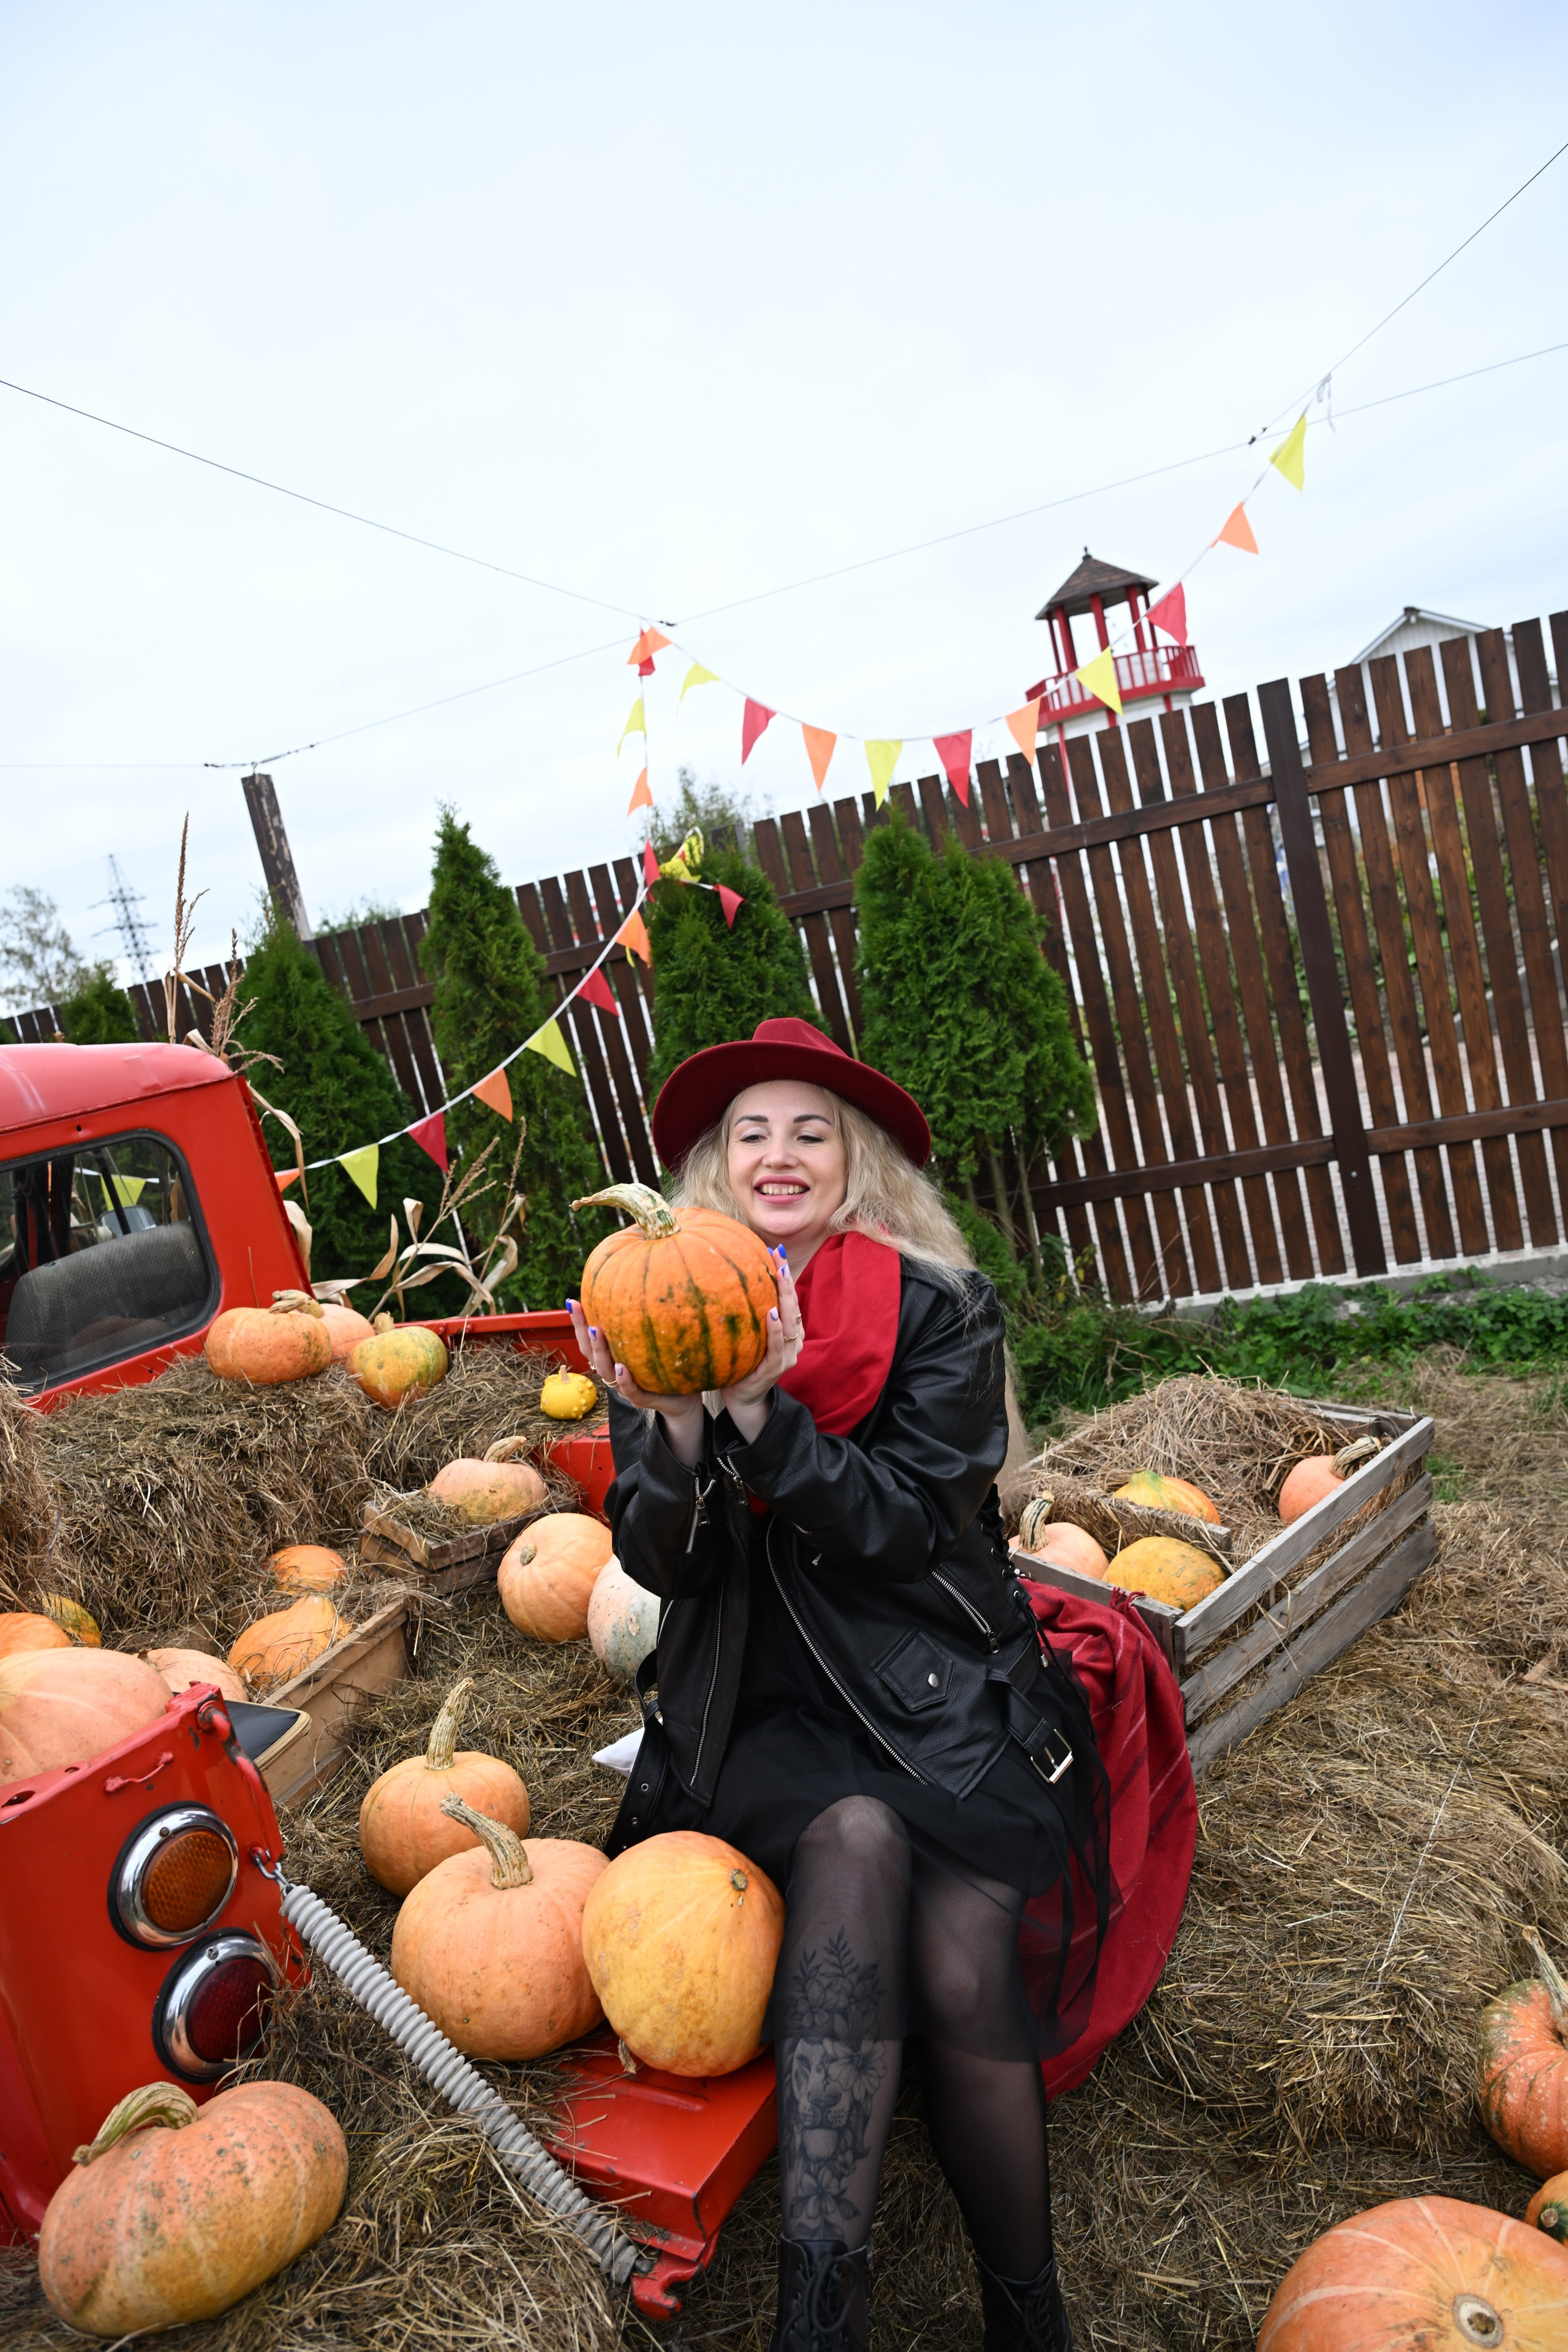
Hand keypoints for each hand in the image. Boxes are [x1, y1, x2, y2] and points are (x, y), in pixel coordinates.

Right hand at [566, 1299, 704, 1463]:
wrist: (685, 1399)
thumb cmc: (665, 1367)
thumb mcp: (651, 1342)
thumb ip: (640, 1324)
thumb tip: (638, 1286)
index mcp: (612, 1359)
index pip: (590, 1340)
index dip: (578, 1323)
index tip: (571, 1301)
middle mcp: (615, 1373)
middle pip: (591, 1355)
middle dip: (583, 1332)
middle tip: (579, 1309)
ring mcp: (627, 1388)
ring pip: (607, 1372)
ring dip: (600, 1351)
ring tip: (596, 1331)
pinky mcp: (643, 1399)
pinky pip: (631, 1391)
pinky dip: (625, 1380)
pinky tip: (622, 1367)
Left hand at [719, 1250, 804, 1440]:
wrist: (741, 1398)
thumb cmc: (740, 1363)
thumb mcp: (743, 1333)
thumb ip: (742, 1311)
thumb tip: (721, 1277)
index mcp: (786, 1329)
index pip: (788, 1297)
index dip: (784, 1274)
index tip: (775, 1250)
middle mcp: (792, 1339)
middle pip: (792, 1304)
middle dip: (786, 1278)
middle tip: (778, 1254)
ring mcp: (787, 1354)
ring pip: (790, 1321)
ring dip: (785, 1297)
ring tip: (780, 1274)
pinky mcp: (777, 1368)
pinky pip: (778, 1346)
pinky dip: (776, 1329)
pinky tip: (771, 1313)